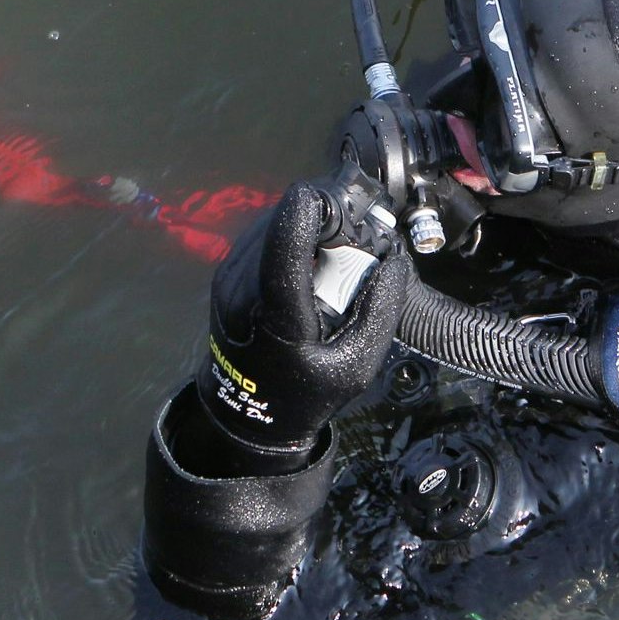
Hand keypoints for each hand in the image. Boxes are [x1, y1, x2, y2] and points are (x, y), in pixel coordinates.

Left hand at [194, 180, 410, 457]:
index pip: (286, 241)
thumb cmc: (305, 394)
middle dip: (325, 218)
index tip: (348, 203)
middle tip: (355, 237)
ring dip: (309, 224)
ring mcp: (228, 276)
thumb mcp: (357, 365)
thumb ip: (380, 311)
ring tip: (336, 249)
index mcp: (277, 312)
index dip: (316, 208)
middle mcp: (243, 286)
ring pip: (273, 221)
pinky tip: (313, 257)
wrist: (247, 416)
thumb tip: (392, 260)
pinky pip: (264, 234)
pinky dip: (293, 235)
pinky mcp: (226, 272)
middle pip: (284, 220)